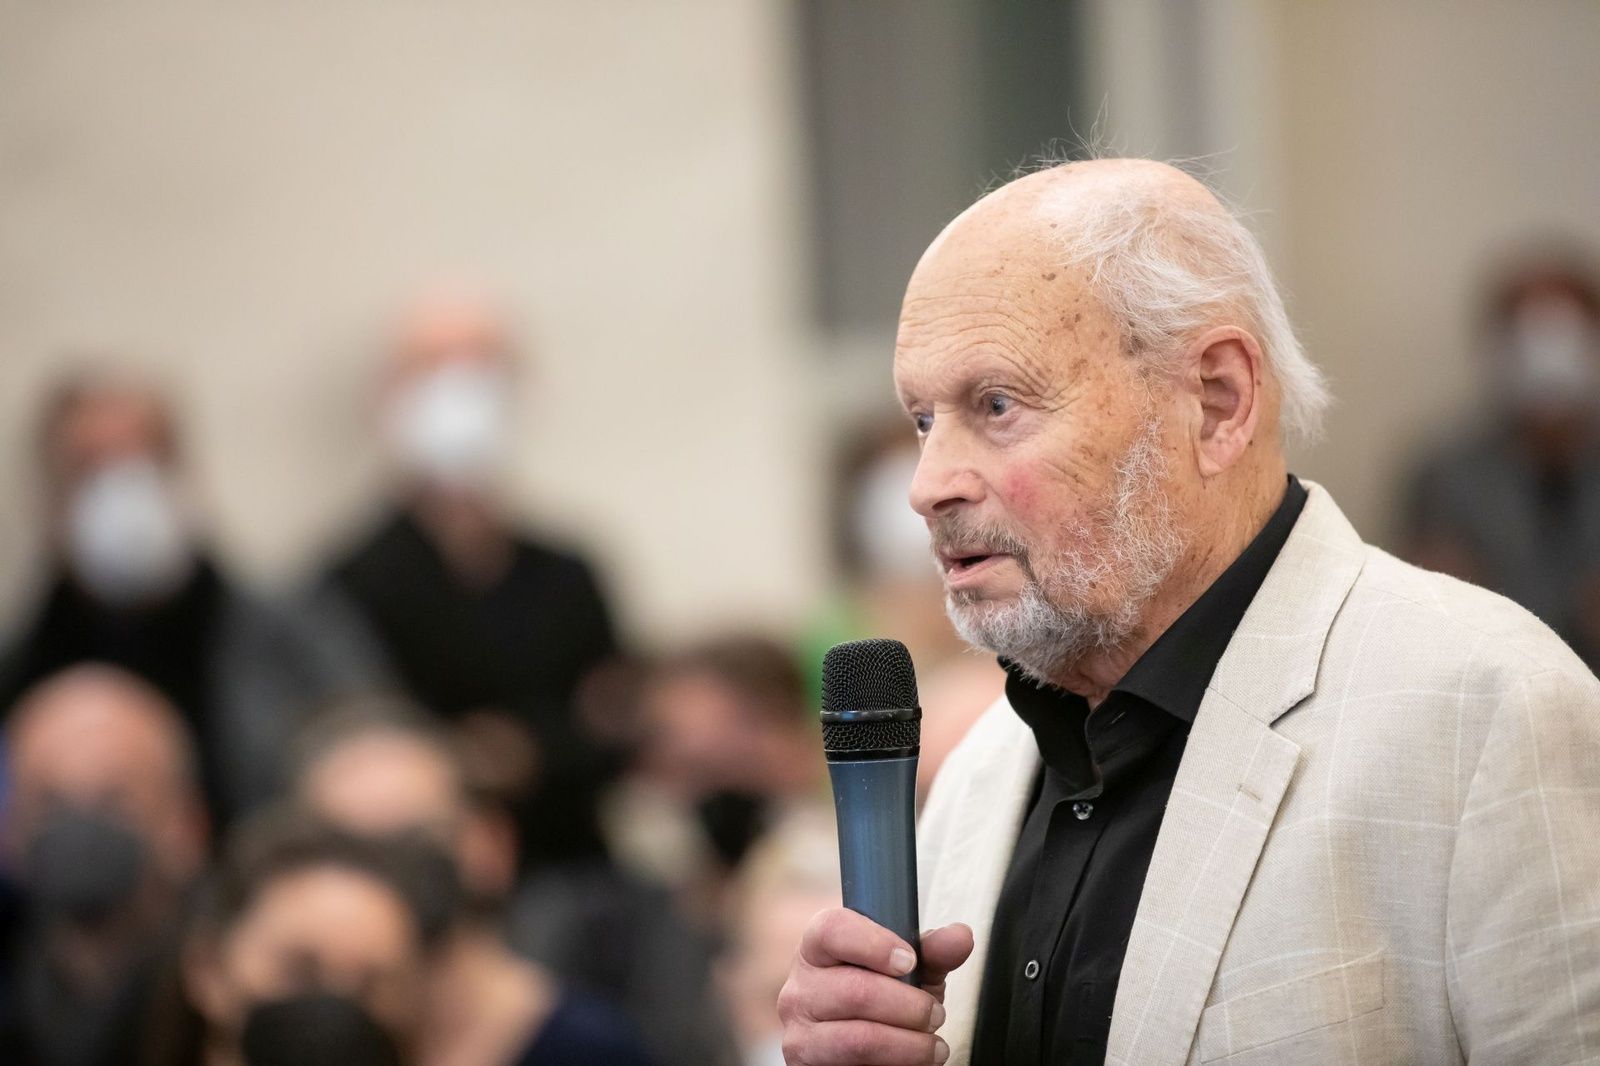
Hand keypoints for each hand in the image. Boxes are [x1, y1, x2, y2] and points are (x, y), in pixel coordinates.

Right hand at [778, 908, 973, 1064]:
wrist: (858, 1054)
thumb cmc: (880, 1003)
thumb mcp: (908, 973)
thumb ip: (933, 952)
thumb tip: (959, 936)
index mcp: (818, 949)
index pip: (832, 929)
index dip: (874, 944)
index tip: (909, 961)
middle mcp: (800, 988)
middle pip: (856, 990)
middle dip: (909, 1006)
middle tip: (934, 1014)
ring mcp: (799, 1032)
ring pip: (860, 1039)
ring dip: (909, 1045)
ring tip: (932, 1046)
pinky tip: (910, 1062)